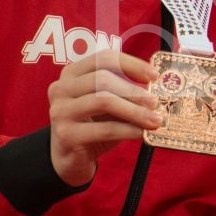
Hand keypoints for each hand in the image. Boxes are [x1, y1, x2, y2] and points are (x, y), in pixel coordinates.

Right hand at [47, 51, 161, 186]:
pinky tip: (141, 134)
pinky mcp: (66, 134)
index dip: (132, 64)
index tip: (154, 75)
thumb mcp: (109, 104)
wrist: (71, 157)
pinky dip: (127, 130)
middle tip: (155, 102)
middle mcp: (61, 88)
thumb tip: (155, 89)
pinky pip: (104, 129)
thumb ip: (124, 92)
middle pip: (103, 79)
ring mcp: (60, 111)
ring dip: (134, 111)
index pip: (104, 58)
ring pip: (103, 101)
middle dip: (134, 91)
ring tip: (154, 120)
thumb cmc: (93, 125)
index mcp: (72, 73)